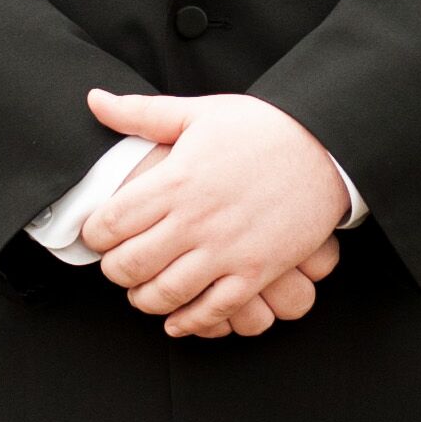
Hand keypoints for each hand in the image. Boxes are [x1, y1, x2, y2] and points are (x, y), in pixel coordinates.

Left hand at [75, 90, 347, 338]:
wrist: (327, 146)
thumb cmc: (263, 127)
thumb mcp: (199, 112)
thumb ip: (141, 113)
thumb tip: (93, 99)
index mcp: (176, 180)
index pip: (110, 223)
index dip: (94, 235)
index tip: (97, 234)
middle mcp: (196, 220)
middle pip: (130, 265)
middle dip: (114, 271)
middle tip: (116, 265)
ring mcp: (227, 250)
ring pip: (166, 294)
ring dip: (144, 299)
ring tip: (142, 292)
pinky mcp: (256, 272)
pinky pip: (213, 310)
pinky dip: (189, 322)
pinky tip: (177, 320)